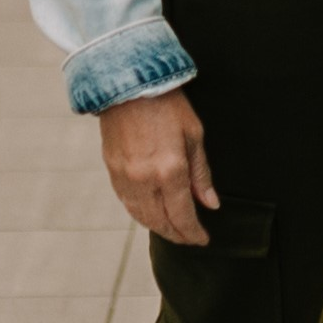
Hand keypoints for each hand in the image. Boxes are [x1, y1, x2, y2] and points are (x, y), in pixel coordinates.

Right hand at [99, 86, 218, 247]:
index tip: (203, 239)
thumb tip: (210, 203)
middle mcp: (145, 180)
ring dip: (159, 228)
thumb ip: (201, 174)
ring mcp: (126, 177)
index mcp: (170, 170)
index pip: (183, 215)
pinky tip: (151, 214)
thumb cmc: (166, 104)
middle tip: (190, 239)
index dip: (194, 233)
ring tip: (173, 230)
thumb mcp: (194, 136)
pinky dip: (141, 214)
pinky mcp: (112, 171)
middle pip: (162, 222)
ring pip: (142, 217)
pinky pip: (127, 203)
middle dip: (178, 235)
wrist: (128, 83)